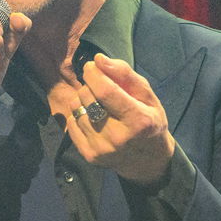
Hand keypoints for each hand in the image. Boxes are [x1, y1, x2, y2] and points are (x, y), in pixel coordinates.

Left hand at [65, 53, 175, 183]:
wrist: (148, 161)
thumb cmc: (149, 122)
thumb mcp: (148, 96)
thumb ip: (125, 74)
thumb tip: (99, 59)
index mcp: (138, 120)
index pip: (105, 91)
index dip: (93, 73)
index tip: (92, 66)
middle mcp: (118, 138)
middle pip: (88, 98)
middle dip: (90, 85)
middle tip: (100, 87)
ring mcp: (102, 149)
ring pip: (76, 109)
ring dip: (83, 100)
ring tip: (97, 104)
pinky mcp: (89, 156)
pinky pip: (71, 124)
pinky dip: (78, 115)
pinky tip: (93, 118)